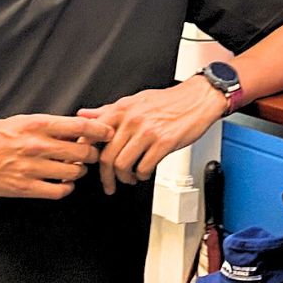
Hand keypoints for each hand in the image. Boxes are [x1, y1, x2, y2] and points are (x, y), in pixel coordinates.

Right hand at [0, 114, 112, 198]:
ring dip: (78, 171)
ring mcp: (30, 168)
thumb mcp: (25, 121)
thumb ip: (52, 125)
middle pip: (82, 151)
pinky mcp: (24, 187)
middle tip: (89, 154)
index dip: (100, 130)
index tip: (108, 133)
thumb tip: (82, 128)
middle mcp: (36, 145)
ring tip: (74, 168)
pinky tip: (63, 183)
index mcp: (37, 124)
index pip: (80, 126)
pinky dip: (66, 188)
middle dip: (91, 154)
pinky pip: (58, 191)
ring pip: (73, 172)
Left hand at [78, 79, 223, 194]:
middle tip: (109, 184)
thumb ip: (108, 111)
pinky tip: (145, 173)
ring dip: (125, 178)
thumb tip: (84, 115)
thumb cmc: (169, 101)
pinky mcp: (164, 143)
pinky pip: (144, 167)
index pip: (93, 136)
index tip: (89, 166)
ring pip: (123, 165)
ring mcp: (148, 131)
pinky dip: (142, 175)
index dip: (88, 155)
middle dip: (106, 177)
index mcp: (122, 109)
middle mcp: (132, 119)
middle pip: (107, 156)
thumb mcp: (134, 101)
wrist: (199, 98)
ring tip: (130, 178)